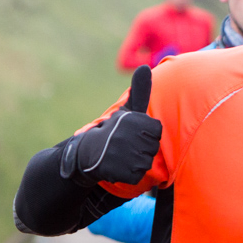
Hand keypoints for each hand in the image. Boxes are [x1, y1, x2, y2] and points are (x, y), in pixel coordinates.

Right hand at [65, 65, 161, 187]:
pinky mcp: (119, 172)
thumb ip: (140, 91)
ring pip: (146, 162)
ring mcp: (123, 154)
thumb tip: (146, 66)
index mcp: (133, 119)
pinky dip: (129, 174)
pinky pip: (137, 176)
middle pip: (153, 148)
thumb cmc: (112, 131)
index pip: (157, 130)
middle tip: (125, 146)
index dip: (146, 134)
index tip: (132, 133)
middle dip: (142, 149)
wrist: (86, 153)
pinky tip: (118, 167)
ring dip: (136, 162)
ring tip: (122, 155)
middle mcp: (128, 136)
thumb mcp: (126, 110)